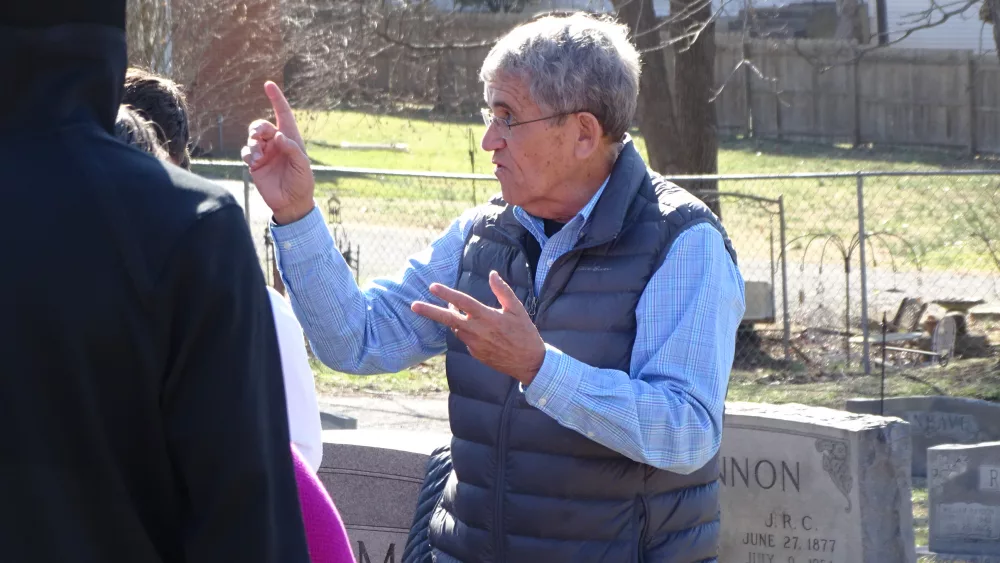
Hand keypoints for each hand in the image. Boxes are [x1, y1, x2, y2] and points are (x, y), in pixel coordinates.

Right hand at [241, 81, 315, 224]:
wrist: (291, 202)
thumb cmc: (302, 182)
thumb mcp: (303, 166)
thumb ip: (292, 150)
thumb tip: (279, 136)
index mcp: (291, 138)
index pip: (283, 114)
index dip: (276, 99)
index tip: (269, 84)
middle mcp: (276, 143)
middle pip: (262, 125)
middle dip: (258, 127)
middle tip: (259, 135)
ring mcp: (264, 152)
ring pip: (252, 137)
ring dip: (254, 143)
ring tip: (260, 157)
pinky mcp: (255, 163)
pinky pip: (247, 151)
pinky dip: (249, 153)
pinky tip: (256, 162)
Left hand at [411, 271, 544, 385]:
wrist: (529, 363)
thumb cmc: (525, 333)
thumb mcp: (517, 309)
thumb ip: (503, 290)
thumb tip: (493, 274)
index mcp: (487, 317)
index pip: (462, 302)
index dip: (446, 293)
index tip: (432, 287)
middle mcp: (477, 331)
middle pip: (448, 319)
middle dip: (429, 311)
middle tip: (413, 305)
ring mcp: (474, 344)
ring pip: (456, 328)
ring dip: (453, 318)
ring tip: (456, 308)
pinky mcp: (474, 353)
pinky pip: (465, 338)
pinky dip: (466, 330)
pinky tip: (479, 330)